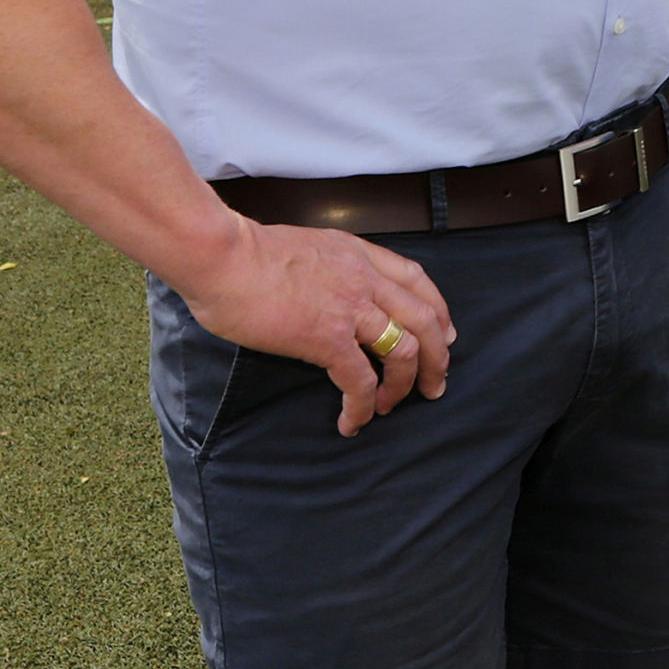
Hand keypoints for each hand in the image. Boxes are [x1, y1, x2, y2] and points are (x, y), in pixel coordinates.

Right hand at [175, 216, 455, 438]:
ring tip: (393, 407)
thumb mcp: (306, 246)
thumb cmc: (247, 251)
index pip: (417, 279)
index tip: (445, 334)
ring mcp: (351, 308)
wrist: (223, 255)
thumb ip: (328, 265)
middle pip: (425, 318)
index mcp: (359, 254)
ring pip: (405, 351)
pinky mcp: (327, 338)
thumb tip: (324, 288)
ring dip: (405, 385)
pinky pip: (361, 381)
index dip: (438, 310)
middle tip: (434, 384)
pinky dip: (364, 407)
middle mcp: (365, 278)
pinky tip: (352, 422)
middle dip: (437, 356)